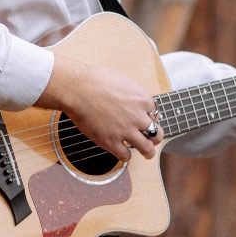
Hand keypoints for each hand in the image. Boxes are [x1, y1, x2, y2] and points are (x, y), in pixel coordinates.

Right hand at [36, 54, 161, 161]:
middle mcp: (137, 117)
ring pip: (147, 148)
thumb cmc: (96, 80)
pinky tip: (122, 152)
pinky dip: (125, 155)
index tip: (146, 120)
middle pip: (157, 133)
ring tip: (146, 153)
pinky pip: (125, 156)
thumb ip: (132, 93)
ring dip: (148, 152)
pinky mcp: (111, 142)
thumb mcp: (122, 81)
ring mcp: (125, 131)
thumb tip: (132, 98)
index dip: (151, 118)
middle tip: (151, 139)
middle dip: (155, 137)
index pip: (155, 114)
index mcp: (141, 100)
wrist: (78, 89)